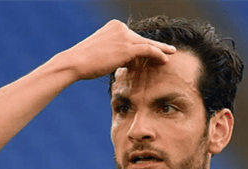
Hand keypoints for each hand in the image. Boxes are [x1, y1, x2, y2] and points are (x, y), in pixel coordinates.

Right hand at [62, 20, 176, 80]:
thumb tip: (125, 61)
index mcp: (114, 26)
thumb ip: (115, 52)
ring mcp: (125, 37)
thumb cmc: (84, 61)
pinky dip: (158, 54)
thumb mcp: (101, 52)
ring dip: (161, 50)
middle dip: (156, 45)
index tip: (153, 52)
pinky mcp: (128, 47)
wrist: (75, 62)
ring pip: (148, 44)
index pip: (133, 37)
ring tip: (172, 53)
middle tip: (169, 49)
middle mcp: (121, 28)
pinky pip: (148, 50)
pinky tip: (165, 60)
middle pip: (142, 39)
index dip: (143, 47)